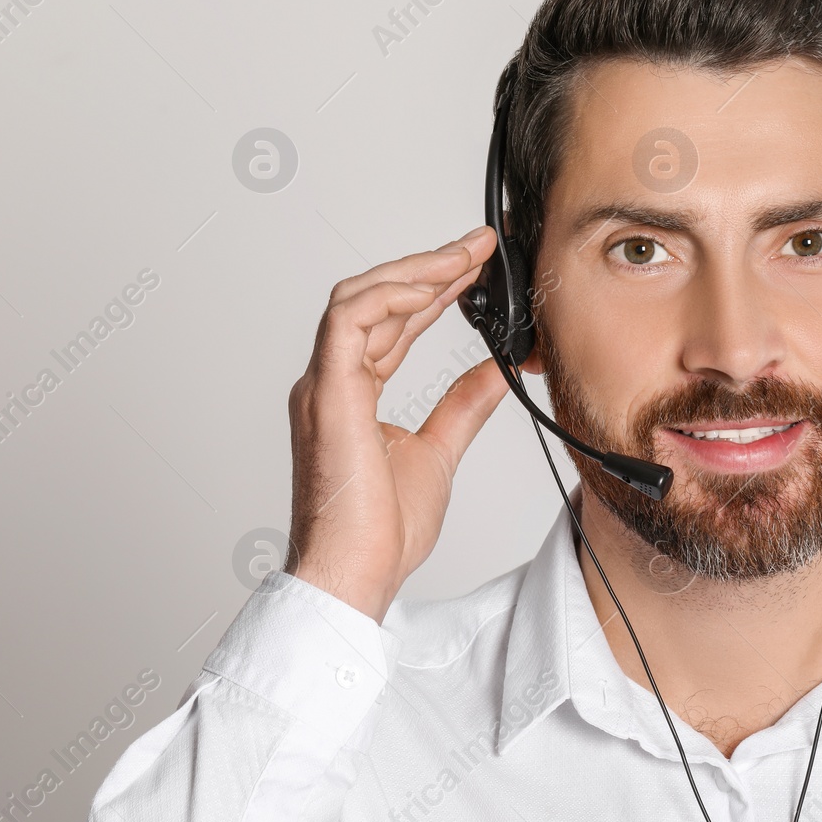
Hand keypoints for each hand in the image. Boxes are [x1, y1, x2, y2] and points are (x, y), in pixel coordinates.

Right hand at [284, 225, 507, 621]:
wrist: (356, 574)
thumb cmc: (379, 531)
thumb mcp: (439, 451)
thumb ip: (464, 405)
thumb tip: (498, 370)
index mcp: (350, 394)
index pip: (391, 324)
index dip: (433, 291)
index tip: (475, 268)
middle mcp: (330, 382)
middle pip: (375, 300)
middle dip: (428, 268)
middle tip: (478, 247)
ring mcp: (323, 385)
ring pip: (358, 298)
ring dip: (413, 273)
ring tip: (463, 257)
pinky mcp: (327, 393)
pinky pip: (349, 321)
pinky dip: (390, 297)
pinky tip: (433, 288)